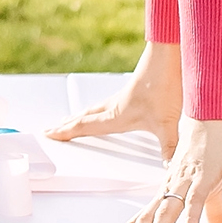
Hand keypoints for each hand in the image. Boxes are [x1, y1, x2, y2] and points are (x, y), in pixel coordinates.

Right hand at [45, 41, 181, 158]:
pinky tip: (104, 109)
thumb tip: (171, 166)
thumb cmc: (163, 84)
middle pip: (83, 117)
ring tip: (70, 120)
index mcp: (115, 116)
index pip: (84, 126)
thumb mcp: (167, 124)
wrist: (167, 56)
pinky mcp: (131, 91)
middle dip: (66, 125)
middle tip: (51, 129)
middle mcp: (114, 106)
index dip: (66, 132)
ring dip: (79, 116)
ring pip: (93, 109)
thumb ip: (169, 147)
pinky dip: (95, 109)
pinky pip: (105, 103)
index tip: (50, 134)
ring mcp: (121, 97)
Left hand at [99, 116, 221, 222]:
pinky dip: (190, 220)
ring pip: (165, 214)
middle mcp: (170, 188)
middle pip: (146, 220)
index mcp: (167, 190)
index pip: (142, 217)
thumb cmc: (209, 147)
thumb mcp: (210, 185)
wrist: (213, 116)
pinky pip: (195, 202)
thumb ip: (209, 209)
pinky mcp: (203, 179)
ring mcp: (185, 183)